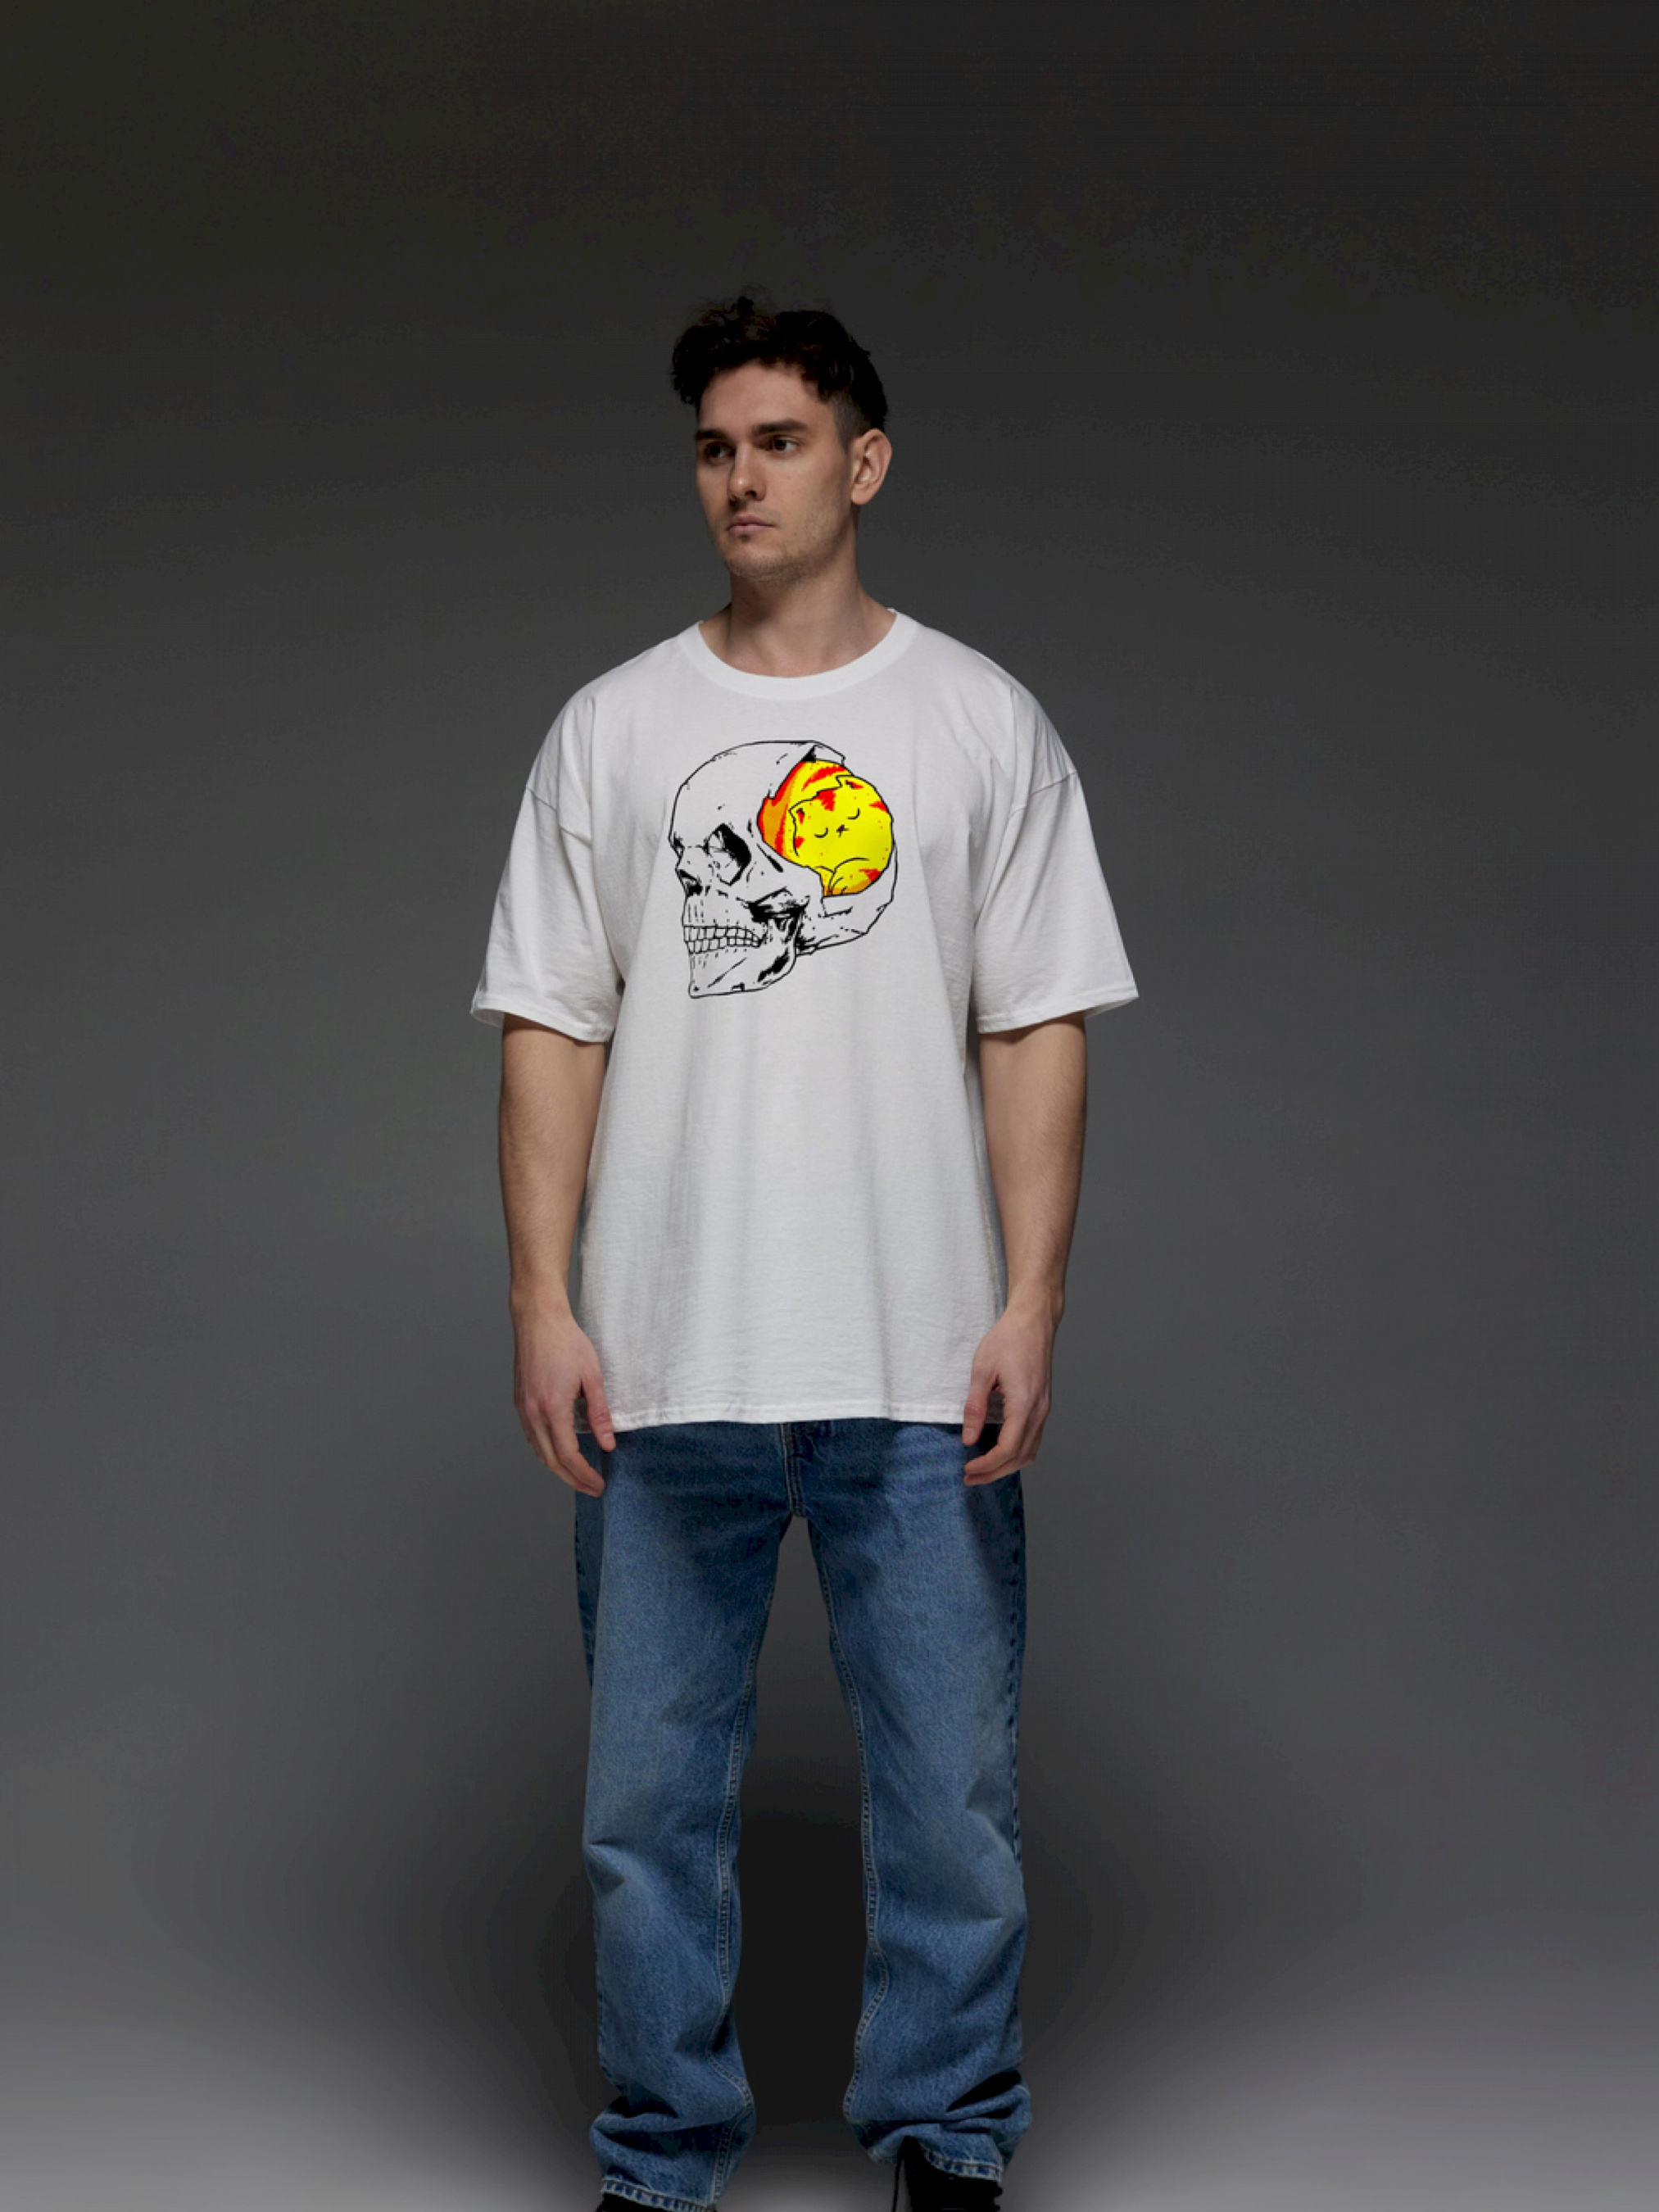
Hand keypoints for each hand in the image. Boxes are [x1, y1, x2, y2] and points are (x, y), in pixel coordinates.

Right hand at [511, 1302, 616, 1496]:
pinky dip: (546, 1451)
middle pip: (550, 1460)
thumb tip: (608, 1443)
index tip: (599, 1484)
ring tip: (578, 1475)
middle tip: (592, 1488)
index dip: (584, 1474)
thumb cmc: (566, 1342)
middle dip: (572, 1479)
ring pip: (538, 1451)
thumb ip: (600, 1413)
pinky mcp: (519, 1402)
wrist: (538, 1320)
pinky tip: (559, 1452)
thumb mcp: (592, 1376)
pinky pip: (532, 1437)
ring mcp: (523, 1409)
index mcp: (552, 1408)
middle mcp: (533, 1413)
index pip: (568, 1455)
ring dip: (558, 1468)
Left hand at [961, 1298, 1056, 1483]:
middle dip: (994, 1472)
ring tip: (983, 1470)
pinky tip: (999, 1451)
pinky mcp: (1043, 1405)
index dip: (987, 1464)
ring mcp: (1044, 1409)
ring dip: (1007, 1465)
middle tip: (970, 1478)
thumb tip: (968, 1438)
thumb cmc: (1007, 1340)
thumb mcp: (982, 1369)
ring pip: (1030, 1451)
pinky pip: (1033, 1439)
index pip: (1008, 1449)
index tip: (967, 1469)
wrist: (1033, 1321)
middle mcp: (1039, 1411)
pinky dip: (1017, 1452)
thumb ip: (975, 1407)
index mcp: (1024, 1403)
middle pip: (1021, 1457)